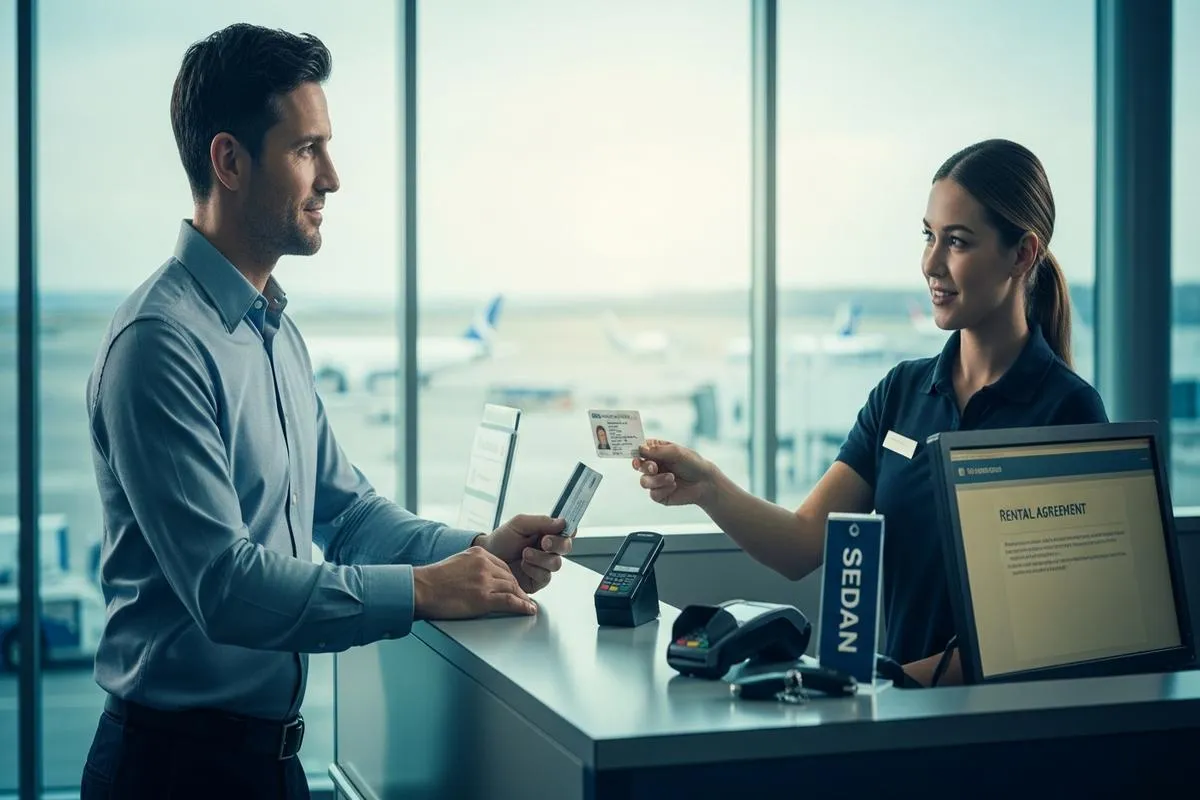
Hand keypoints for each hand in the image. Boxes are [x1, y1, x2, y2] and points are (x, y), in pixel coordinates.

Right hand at [412, 546, 536, 619]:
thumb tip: (479, 578)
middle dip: (518, 589)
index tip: (515, 586)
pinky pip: (510, 601)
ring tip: (528, 605)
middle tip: (524, 597)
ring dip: (522, 598)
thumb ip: (472, 566)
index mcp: (478, 553)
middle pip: (510, 577)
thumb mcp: (457, 563)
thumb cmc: (433, 580)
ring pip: (513, 588)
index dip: (510, 578)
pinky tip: (528, 609)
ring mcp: (485, 581)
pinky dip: (522, 606)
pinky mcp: (484, 598)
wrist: (421, 589)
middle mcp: (484, 564)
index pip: (502, 566)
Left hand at [480, 514, 571, 593]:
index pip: (567, 531)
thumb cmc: (503, 539)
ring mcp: (544, 566)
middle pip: (566, 547)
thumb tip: (562, 522)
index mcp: (547, 533)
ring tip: (525, 553)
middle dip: (557, 544)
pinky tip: (523, 565)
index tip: (563, 528)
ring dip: (541, 558)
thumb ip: (541, 522)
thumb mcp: (520, 524)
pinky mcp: (538, 581)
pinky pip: (545, 577)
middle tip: (544, 542)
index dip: (569, 530)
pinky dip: (534, 569)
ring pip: (556, 564)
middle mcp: (549, 550)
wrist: (487, 557)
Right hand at [632, 438, 716, 507]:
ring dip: (657, 480)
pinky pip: (653, 493)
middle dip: (644, 466)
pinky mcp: (659, 494)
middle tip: (653, 467)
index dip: (636, 451)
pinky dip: (664, 489)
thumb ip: (658, 450)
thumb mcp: (676, 452)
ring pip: (644, 481)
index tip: (636, 454)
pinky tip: (674, 486)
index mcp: (656, 452)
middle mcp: (654, 465)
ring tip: (671, 478)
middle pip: (638, 465)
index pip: (640, 449)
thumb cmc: (692, 463)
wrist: (705, 483)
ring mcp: (655, 480)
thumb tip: (640, 448)